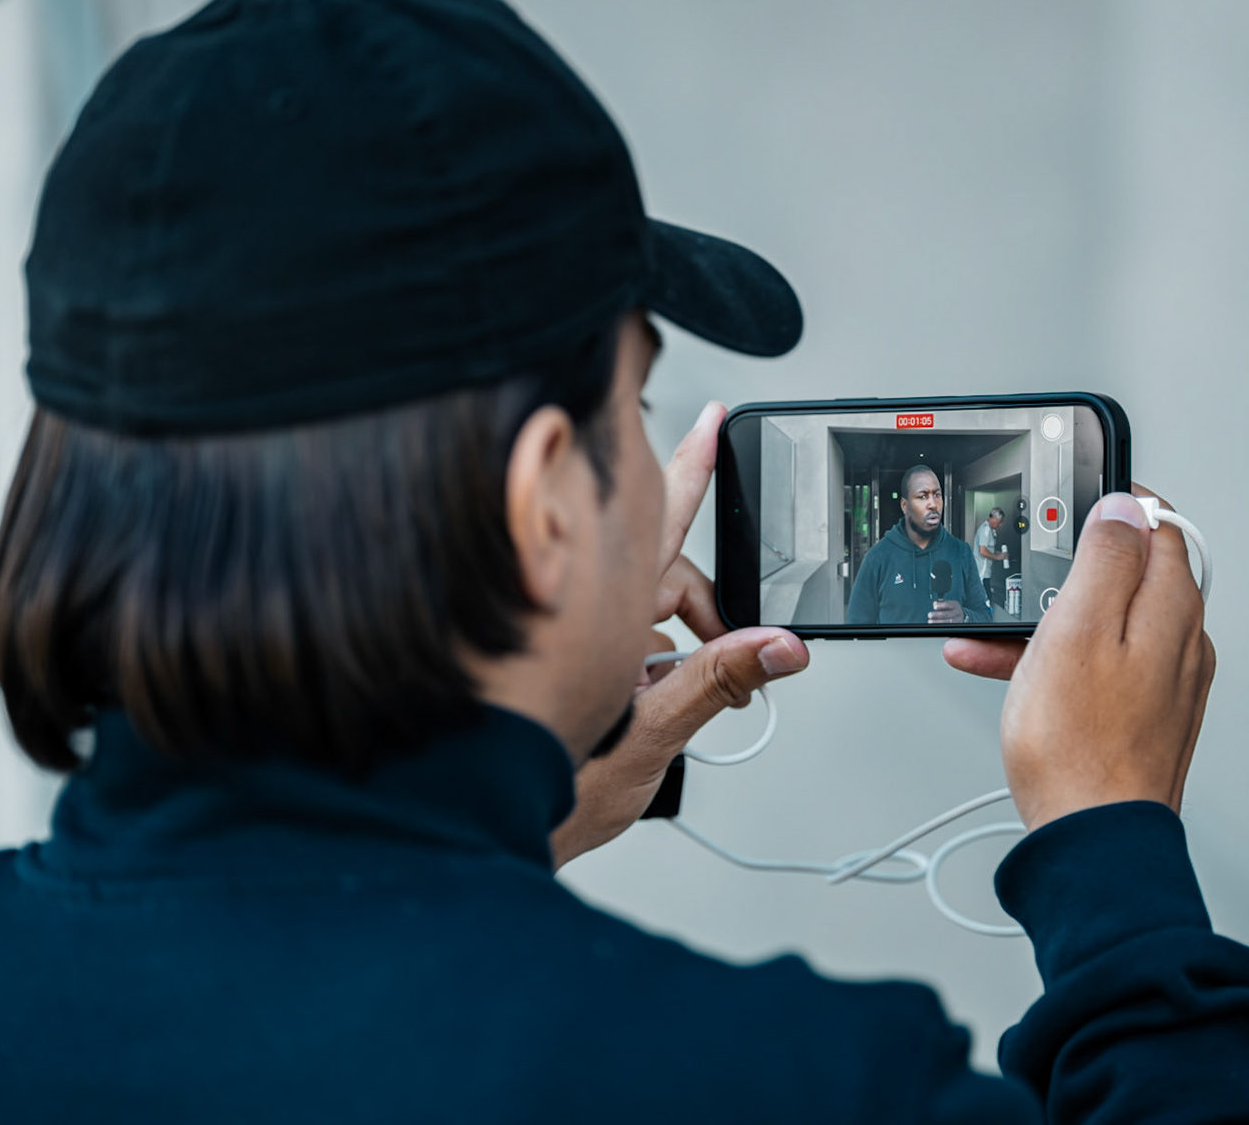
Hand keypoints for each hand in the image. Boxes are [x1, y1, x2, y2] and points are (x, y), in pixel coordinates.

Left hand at [550, 403, 808, 866]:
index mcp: (598, 608)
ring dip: (661, 642)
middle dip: (698, 607)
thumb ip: (717, 683)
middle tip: (728, 639)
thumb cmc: (532, 785)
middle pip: (660, 571)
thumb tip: (780, 647)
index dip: (693, 465)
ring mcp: (562, 629)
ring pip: (634, 606)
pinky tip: (633, 700)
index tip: (714, 420)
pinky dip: (633, 658)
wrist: (468, 827)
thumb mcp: (647, 738)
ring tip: (658, 700)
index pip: (661, 518)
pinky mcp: (553, 656)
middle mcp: (574, 606)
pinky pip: (608, 635)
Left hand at [928, 599, 965, 623]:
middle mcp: (958, 612)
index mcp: (955, 605)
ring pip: (948, 622)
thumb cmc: (951, 609)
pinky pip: (948, 627)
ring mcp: (959, 620)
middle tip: (930, 615)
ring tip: (930, 621)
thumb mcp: (948, 604)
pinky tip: (936, 626)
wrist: (960, 615)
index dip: (940, 605)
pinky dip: (941, 626)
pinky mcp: (957, 626)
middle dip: (937, 615)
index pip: (947, 605)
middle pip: (947, 614)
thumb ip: (941, 604)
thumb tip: (935, 604)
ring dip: (938, 622)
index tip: (934, 607)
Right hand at [943, 486, 1212, 828]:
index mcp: (1171, 608)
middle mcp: (1179, 641)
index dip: (1109, 508)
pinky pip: (1096, 666)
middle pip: (1126, 574)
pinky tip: (1006, 675)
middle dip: (1066, 572)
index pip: (1157, 524)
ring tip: (994, 637)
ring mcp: (1162, 681)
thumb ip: (1106, 558)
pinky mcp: (1140, 714)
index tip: (1065, 515)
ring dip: (1046, 621)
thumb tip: (1123, 506)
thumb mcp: (1078, 628)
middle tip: (1023, 581)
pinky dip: (1053, 661)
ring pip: (1103, 623)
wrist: (1091, 838)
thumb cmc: (1080, 746)